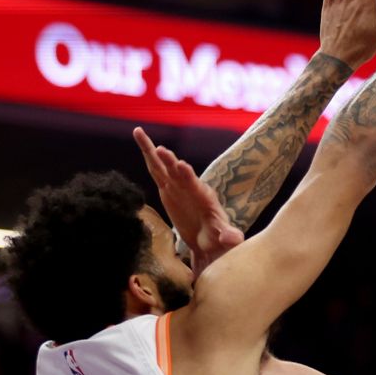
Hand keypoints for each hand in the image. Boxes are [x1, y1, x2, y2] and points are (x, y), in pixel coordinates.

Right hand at [133, 127, 244, 278]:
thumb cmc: (217, 238)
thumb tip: (235, 239)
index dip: (188, 176)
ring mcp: (177, 186)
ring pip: (163, 166)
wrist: (207, 240)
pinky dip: (148, 154)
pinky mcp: (167, 188)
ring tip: (140, 134)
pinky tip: (140, 138)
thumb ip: (229, 236)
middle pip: (178, 172)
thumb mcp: (224, 239)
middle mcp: (191, 187)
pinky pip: (155, 169)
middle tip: (161, 149)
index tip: (182, 165)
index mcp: (204, 198)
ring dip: (153, 152)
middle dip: (170, 161)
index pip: (195, 185)